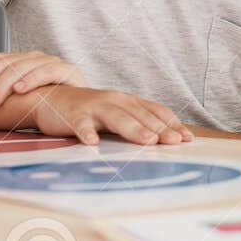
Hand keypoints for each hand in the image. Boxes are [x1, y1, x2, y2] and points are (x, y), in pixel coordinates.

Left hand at [0, 51, 85, 112]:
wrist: (82, 108)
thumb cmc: (46, 106)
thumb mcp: (16, 100)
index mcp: (17, 60)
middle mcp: (32, 57)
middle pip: (2, 64)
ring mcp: (50, 62)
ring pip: (20, 67)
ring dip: (2, 87)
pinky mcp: (68, 70)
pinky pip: (47, 71)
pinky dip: (32, 79)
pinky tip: (20, 90)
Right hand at [30, 84, 193, 145]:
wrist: (53, 98)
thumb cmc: (92, 111)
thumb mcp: (118, 113)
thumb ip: (138, 123)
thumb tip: (166, 140)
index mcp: (129, 101)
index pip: (156, 111)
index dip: (173, 124)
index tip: (187, 139)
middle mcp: (116, 101)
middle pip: (141, 115)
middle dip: (160, 129)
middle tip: (175, 142)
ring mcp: (95, 107)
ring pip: (117, 118)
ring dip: (134, 129)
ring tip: (148, 141)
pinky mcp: (74, 115)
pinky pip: (81, 125)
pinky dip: (87, 132)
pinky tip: (92, 143)